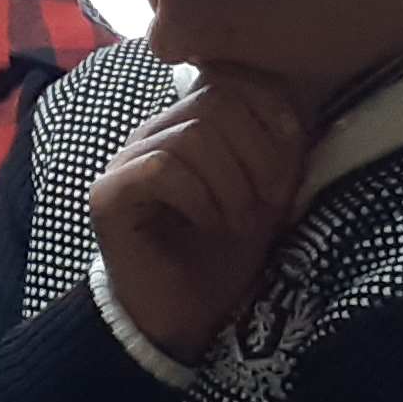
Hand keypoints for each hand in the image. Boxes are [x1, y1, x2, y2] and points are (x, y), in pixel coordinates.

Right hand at [87, 73, 316, 365]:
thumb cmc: (221, 259)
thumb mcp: (266, 199)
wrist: (181, 320)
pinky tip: (206, 224)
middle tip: (264, 204)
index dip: (268, 113)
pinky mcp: (109, 194)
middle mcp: (151, 136)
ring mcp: (126, 162)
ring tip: (236, 221)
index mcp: (186, 128)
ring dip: (229, 182)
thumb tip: (294, 114)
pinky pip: (162, 168)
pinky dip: (198, 197)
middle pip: (212, 102)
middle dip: (255, 154)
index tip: (287, 167)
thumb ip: (278, 154)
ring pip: (190, 135)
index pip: (226, 81)